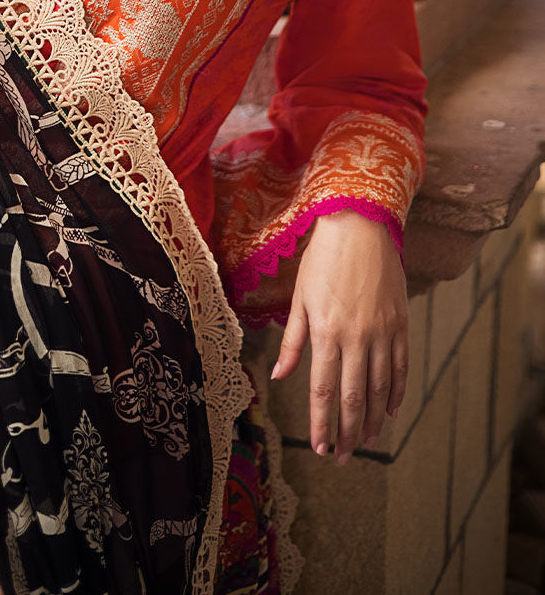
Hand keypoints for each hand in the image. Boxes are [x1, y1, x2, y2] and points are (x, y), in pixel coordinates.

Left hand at [270, 210, 408, 463]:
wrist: (361, 225)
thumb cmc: (322, 258)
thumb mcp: (300, 297)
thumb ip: (292, 341)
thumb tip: (280, 376)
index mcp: (326, 331)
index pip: (324, 390)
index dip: (322, 422)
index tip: (320, 447)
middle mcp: (356, 337)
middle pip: (354, 398)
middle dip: (348, 432)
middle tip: (343, 457)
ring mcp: (382, 332)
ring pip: (380, 389)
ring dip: (373, 420)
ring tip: (365, 441)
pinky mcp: (401, 324)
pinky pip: (400, 367)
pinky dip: (396, 392)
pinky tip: (390, 410)